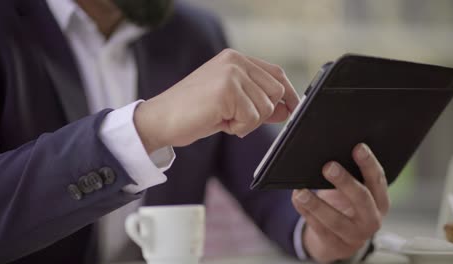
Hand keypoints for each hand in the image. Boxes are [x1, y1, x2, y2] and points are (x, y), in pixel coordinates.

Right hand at [134, 48, 299, 151]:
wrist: (160, 120)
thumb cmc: (193, 112)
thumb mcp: (230, 103)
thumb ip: (257, 101)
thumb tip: (288, 108)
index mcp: (235, 59)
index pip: (275, 73)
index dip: (288, 93)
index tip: (292, 109)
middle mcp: (234, 61)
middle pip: (275, 92)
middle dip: (262, 113)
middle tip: (235, 119)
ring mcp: (230, 74)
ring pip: (265, 107)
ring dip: (247, 122)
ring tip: (222, 119)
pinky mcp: (226, 90)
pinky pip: (252, 118)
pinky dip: (239, 128)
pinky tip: (219, 122)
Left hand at [292, 143, 389, 262]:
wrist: (336, 240)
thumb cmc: (344, 206)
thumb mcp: (351, 192)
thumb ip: (348, 175)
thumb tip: (328, 152)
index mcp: (380, 201)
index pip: (378, 180)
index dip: (369, 163)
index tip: (358, 147)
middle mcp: (372, 220)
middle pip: (361, 199)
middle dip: (345, 182)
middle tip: (328, 167)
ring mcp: (354, 236)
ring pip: (336, 220)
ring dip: (317, 204)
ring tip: (302, 191)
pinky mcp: (335, 246)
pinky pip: (318, 228)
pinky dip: (306, 212)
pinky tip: (297, 199)